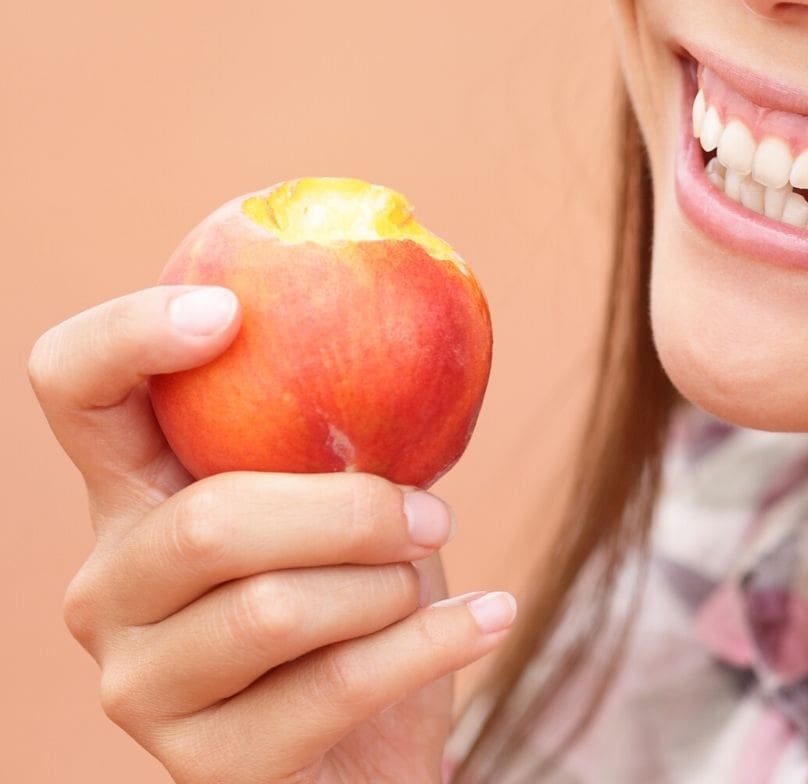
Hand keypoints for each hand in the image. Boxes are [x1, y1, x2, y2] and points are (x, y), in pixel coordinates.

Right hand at [28, 284, 515, 783]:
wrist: (381, 748)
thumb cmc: (366, 602)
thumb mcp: (355, 499)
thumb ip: (347, 432)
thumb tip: (414, 331)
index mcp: (134, 494)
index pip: (73, 388)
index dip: (128, 336)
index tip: (229, 313)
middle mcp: (108, 588)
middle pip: (210, 522)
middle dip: (353, 512)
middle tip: (434, 515)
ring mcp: (141, 685)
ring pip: (273, 610)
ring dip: (388, 590)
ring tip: (424, 588)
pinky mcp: (202, 768)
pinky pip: (333, 687)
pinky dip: (433, 643)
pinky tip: (489, 619)